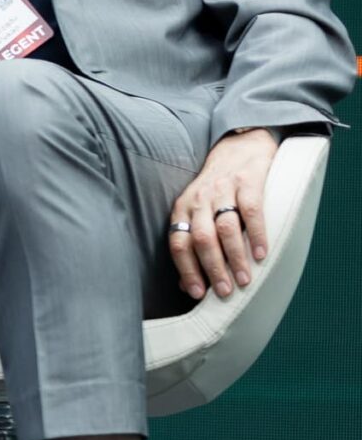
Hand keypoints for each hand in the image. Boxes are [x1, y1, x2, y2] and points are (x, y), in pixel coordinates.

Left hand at [169, 127, 276, 300]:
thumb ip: (193, 244)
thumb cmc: (218, 189)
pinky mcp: (247, 182)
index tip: (197, 293)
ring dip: (235, 257)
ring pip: (224, 227)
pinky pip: (251, 211)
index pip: (178, 242)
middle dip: (212, 268)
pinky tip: (262, 254)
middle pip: (201, 238)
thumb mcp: (198, 212)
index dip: (186, 269)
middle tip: (225, 292)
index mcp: (183, 209)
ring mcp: (222, 189)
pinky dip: (256, 234)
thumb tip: (186, 286)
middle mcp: (198, 199)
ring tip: (245, 280)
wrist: (238, 146)